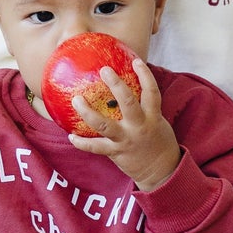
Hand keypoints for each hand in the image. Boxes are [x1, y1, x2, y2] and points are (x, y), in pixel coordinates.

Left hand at [69, 57, 180, 191]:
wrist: (161, 171)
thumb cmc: (157, 141)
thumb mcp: (158, 121)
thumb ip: (145, 107)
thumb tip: (129, 87)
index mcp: (153, 117)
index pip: (152, 92)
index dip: (145, 75)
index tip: (136, 61)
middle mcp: (139, 126)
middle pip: (128, 102)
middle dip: (117, 85)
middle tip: (104, 69)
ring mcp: (126, 140)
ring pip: (105, 125)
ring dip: (88, 112)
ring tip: (76, 100)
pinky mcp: (116, 153)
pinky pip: (96, 147)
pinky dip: (82, 142)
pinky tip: (71, 136)